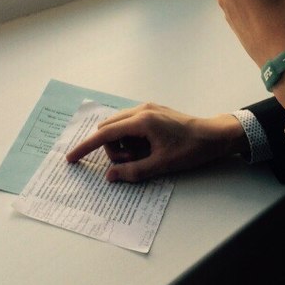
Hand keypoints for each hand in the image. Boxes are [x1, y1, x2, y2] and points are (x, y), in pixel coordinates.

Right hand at [65, 103, 246, 181]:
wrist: (213, 135)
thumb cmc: (190, 149)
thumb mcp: (161, 165)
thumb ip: (133, 172)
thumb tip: (110, 176)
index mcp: (141, 120)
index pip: (104, 134)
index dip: (86, 147)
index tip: (71, 158)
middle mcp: (141, 109)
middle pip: (109, 129)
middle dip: (112, 149)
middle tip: (133, 162)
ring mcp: (147, 108)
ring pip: (119, 126)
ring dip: (123, 144)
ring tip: (145, 155)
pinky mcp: (152, 111)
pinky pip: (130, 124)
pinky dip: (131, 138)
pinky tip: (147, 147)